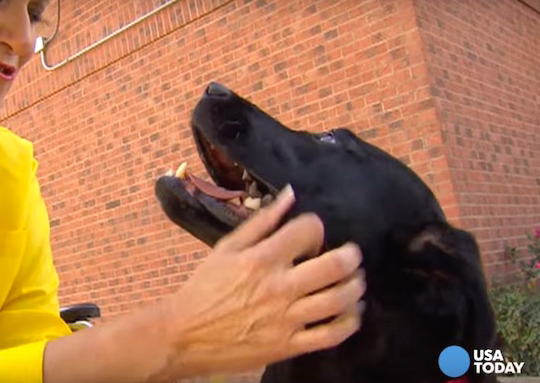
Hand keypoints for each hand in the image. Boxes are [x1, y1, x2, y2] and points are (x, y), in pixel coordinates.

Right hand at [157, 185, 365, 378]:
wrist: (184, 333)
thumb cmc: (205, 287)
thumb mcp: (226, 248)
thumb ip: (261, 221)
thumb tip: (290, 195)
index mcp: (261, 258)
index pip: (308, 230)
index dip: (316, 228)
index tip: (312, 237)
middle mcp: (278, 287)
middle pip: (334, 266)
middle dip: (351, 256)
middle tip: (352, 256)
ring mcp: (285, 318)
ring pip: (338, 301)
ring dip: (354, 288)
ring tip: (354, 282)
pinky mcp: (288, 345)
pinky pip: (331, 335)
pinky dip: (348, 323)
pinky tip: (349, 313)